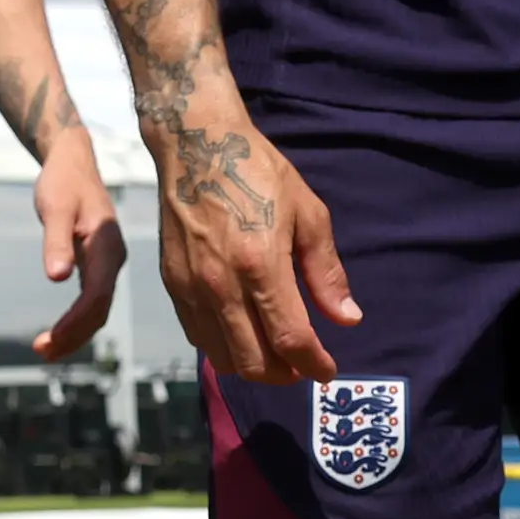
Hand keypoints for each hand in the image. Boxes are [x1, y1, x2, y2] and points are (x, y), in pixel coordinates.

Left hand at [27, 135, 127, 361]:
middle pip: (100, 310)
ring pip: (98, 309)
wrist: (73, 161)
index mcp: (107, 247)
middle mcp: (113, 259)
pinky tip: (60, 332)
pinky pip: (92, 299)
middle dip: (74, 335)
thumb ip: (56, 242)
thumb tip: (56, 277)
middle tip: (42, 352)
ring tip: (46, 350)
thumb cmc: (62, 181)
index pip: (96, 295)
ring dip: (75, 333)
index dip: (76, 321)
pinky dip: (77, 319)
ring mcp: (107, 263)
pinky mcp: (98, 263)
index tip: (51, 339)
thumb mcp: (54, 208)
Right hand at [156, 111, 358, 383]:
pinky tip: (241, 333)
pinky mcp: (172, 284)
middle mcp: (221, 283)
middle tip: (302, 365)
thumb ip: (326, 272)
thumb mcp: (308, 214)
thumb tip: (347, 319)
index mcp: (261, 264)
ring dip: (254, 366)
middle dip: (285, 374)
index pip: (290, 338)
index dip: (314, 364)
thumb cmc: (258, 172)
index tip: (327, 370)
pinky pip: (198, 336)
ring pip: (223, 357)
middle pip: (254, 361)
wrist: (197, 144)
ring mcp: (192, 287)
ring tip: (273, 354)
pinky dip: (223, 347)